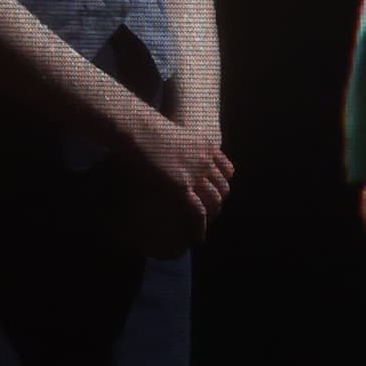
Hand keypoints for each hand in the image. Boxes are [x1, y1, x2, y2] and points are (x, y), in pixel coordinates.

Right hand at [121, 110, 233, 255]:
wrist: (138, 129)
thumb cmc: (145, 128)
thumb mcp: (173, 134)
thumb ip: (179, 147)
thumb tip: (168, 155)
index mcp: (206, 146)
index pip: (227, 170)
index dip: (223, 184)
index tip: (216, 193)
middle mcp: (205, 161)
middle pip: (222, 188)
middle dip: (218, 203)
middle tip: (209, 214)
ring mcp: (196, 174)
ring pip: (214, 201)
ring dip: (211, 216)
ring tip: (203, 227)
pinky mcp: (182, 187)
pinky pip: (198, 212)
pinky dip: (200, 227)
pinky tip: (197, 237)